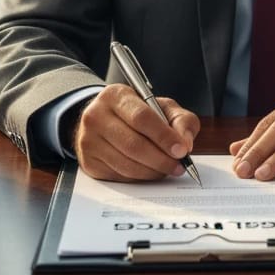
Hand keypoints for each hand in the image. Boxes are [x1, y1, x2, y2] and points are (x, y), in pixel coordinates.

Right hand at [73, 84, 199, 182]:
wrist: (104, 121)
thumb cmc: (138, 113)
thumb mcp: (161, 107)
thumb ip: (180, 120)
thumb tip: (185, 143)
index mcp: (116, 96)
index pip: (142, 118)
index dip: (164, 136)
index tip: (181, 150)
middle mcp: (96, 116)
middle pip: (133, 144)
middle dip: (161, 159)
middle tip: (179, 165)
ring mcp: (89, 140)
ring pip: (126, 164)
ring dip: (153, 171)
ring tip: (168, 169)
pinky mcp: (89, 162)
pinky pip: (119, 175)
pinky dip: (140, 177)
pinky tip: (150, 171)